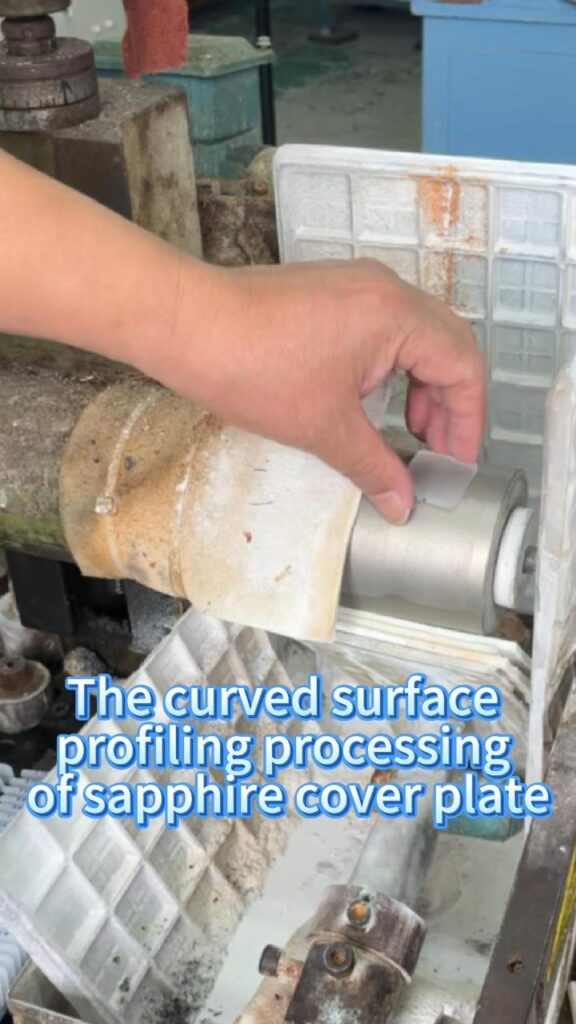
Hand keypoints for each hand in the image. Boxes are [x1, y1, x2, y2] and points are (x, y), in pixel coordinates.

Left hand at [161, 258, 484, 523]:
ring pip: (418, 334)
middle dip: (449, 403)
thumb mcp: (323, 428)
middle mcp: (385, 289)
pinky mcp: (332, 290)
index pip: (463, 366)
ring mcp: (357, 284)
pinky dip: (393, 365)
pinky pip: (386, 325)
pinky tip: (373, 400)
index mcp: (396, 316)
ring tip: (407, 430)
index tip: (455, 460)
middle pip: (448, 345)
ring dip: (422, 384)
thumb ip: (374, 466)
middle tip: (436, 450)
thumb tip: (402, 501)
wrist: (186, 324)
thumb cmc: (250, 366)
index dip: (468, 419)